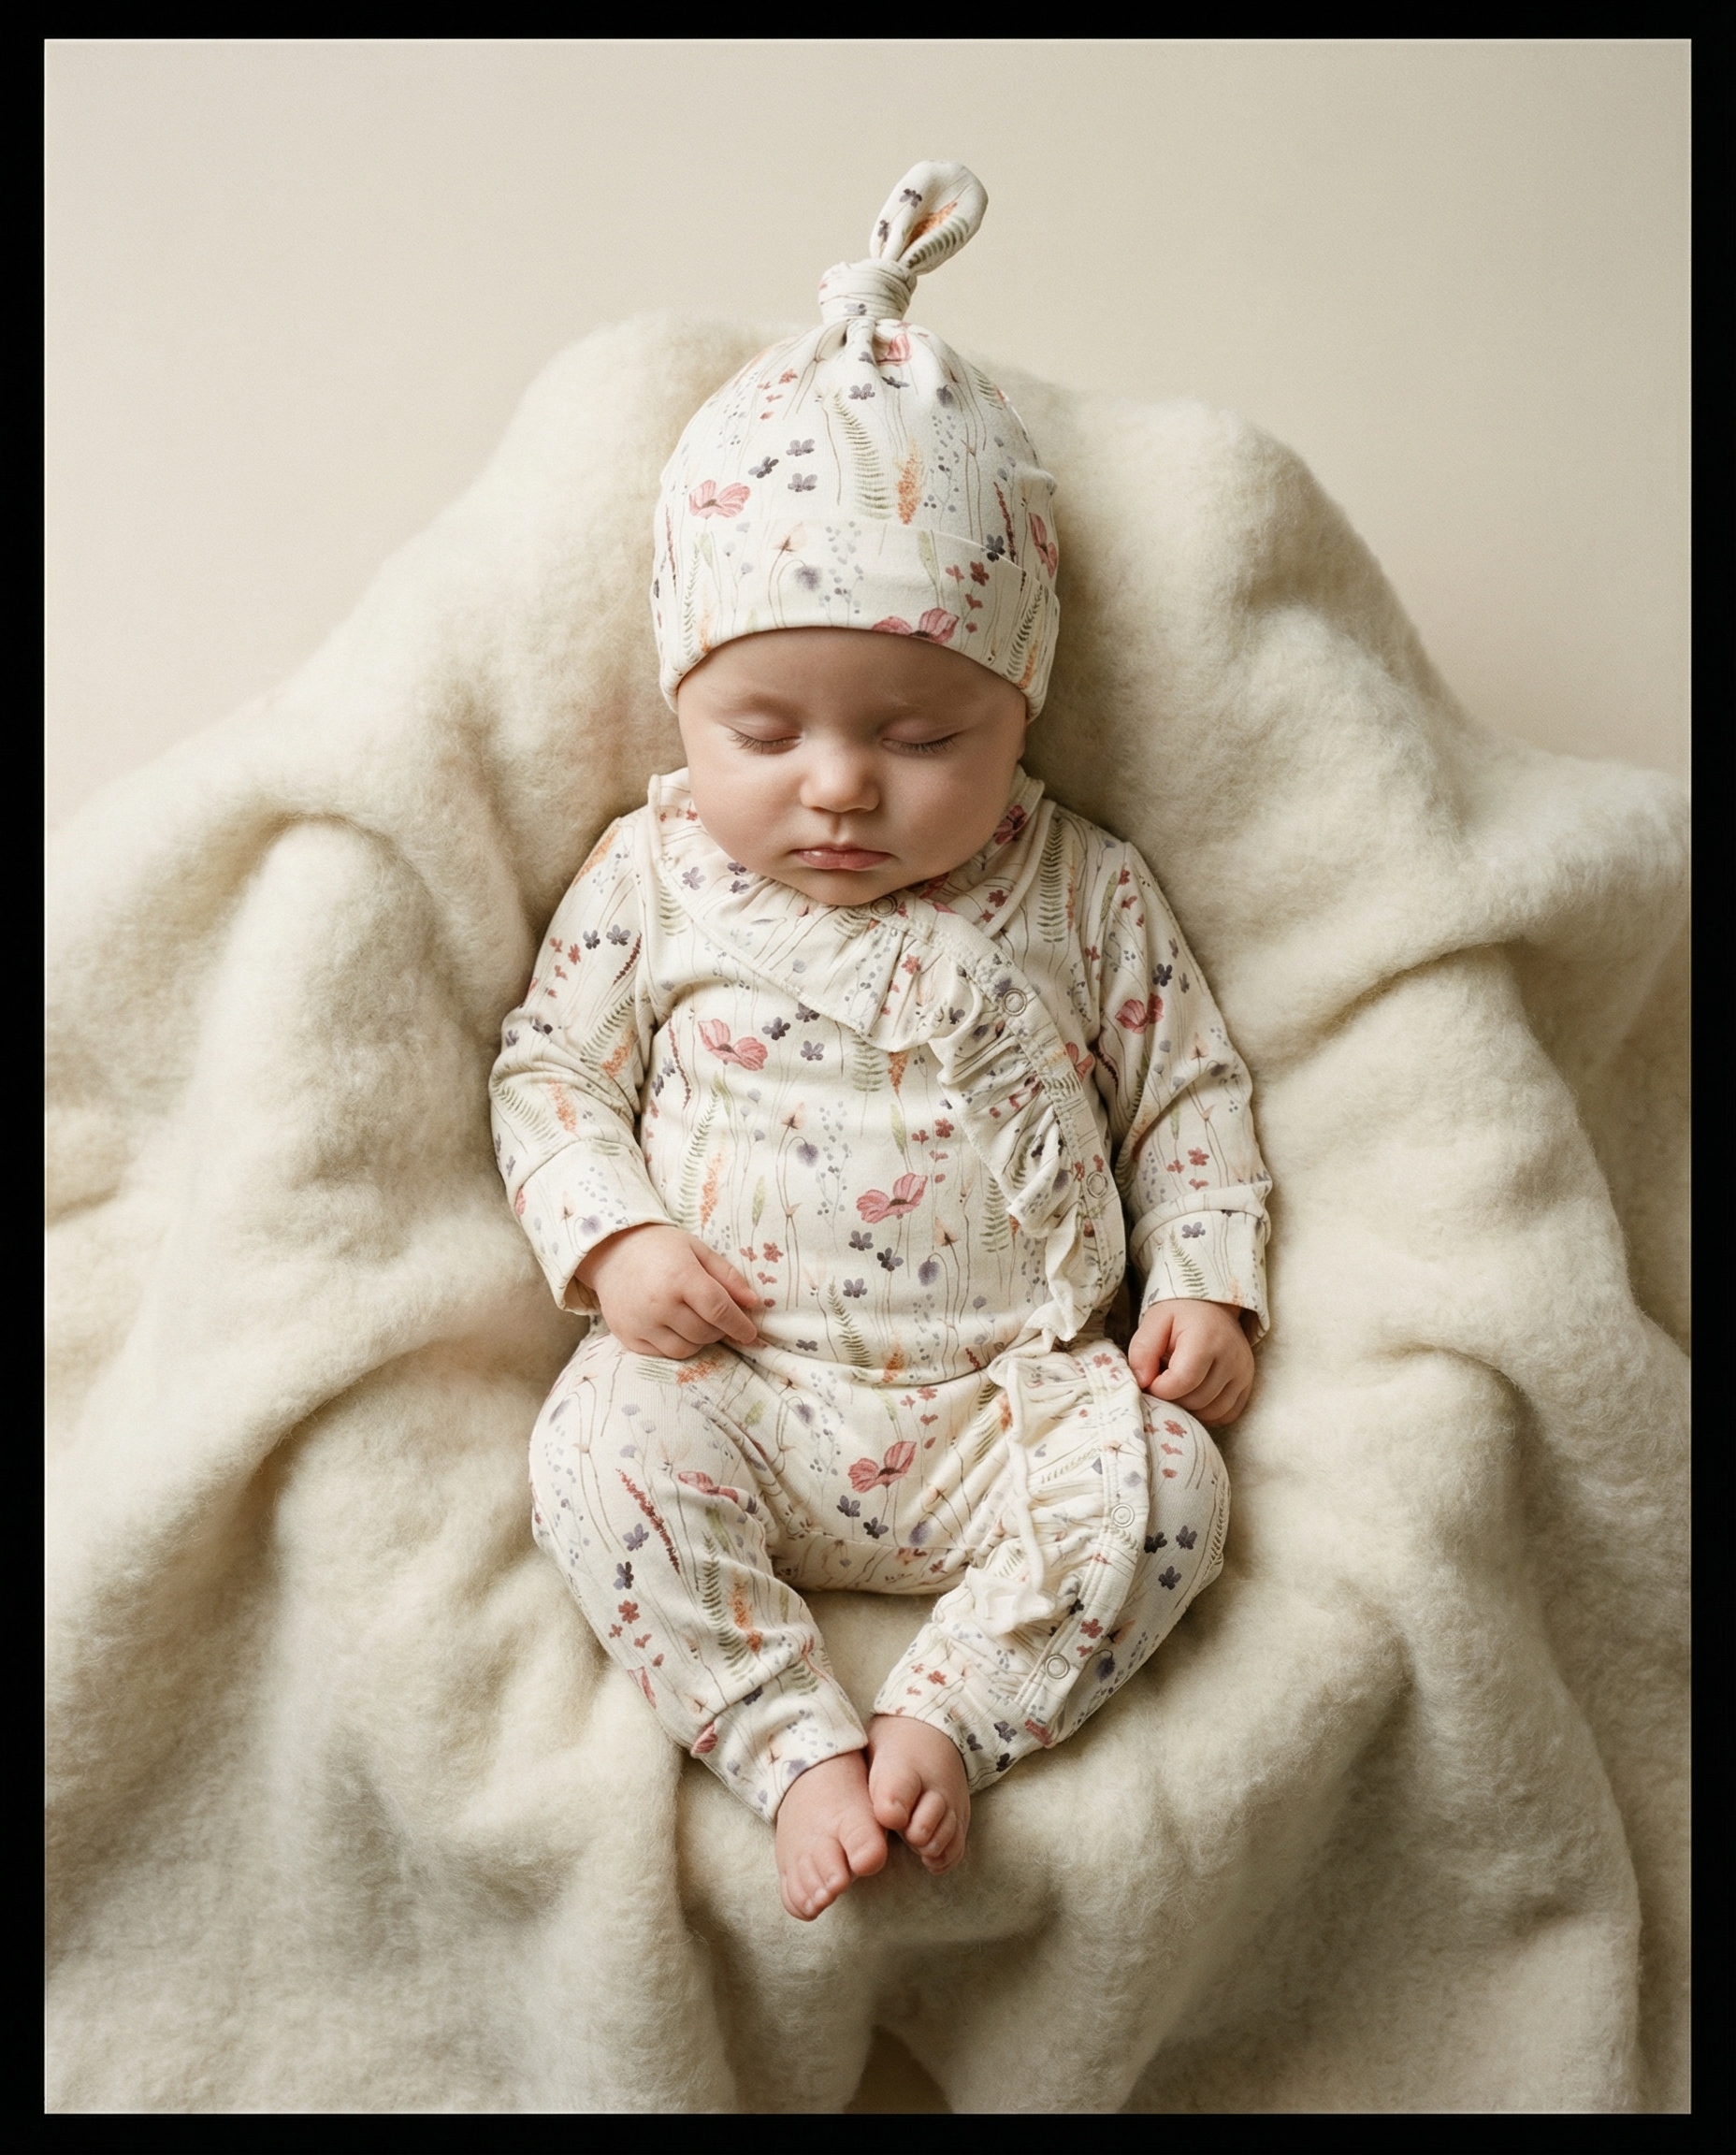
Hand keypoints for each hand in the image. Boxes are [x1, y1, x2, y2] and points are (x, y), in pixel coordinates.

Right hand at [574, 1223, 760, 1358]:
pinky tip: (674, 1326)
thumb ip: (727, 1276)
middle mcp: (659, 1303)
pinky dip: (675, 1344)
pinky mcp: (627, 1336)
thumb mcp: (697, 1250)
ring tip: (695, 1320)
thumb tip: (752, 1303)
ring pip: (686, 1349)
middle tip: (716, 1316)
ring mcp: (640, 1323)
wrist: (611, 1252)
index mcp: (680, 1277)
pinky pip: (662, 1354)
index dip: (739, 1325)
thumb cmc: (660, 1248)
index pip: (719, 1310)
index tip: (750, 1333)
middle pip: (705, 1333)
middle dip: (719, 1329)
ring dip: (699, 1340)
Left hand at [1127, 1298, 1254, 1425]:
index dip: (1159, 1388)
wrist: (1213, 1305)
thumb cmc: (1180, 1313)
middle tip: (1163, 1382)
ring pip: (1213, 1412)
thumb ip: (1142, 1350)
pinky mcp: (1248, 1383)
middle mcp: (1231, 1357)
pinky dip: (1209, 1413)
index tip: (1151, 1379)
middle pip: (1197, 1400)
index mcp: (1206, 1338)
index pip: (1182, 1381)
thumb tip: (1142, 1382)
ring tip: (1179, 1387)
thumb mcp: (1155, 1321)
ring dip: (1190, 1408)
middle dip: (1173, 1398)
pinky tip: (1196, 1395)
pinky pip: (1228, 1414)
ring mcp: (1243, 1372)